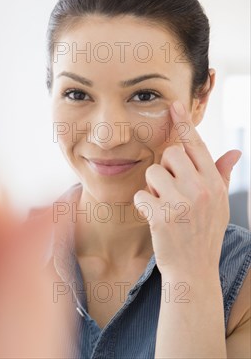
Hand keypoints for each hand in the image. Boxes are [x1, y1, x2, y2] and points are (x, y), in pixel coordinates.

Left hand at [134, 100, 241, 278]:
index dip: (183, 124)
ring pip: (152, 173)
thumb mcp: (219, 204)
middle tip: (171, 190)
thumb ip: (221, 175)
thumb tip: (234, 152)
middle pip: (170, 154)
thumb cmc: (204, 234)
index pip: (197, 145)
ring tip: (165, 206)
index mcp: (214, 183)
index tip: (173, 105)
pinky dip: (143, 205)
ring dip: (153, 188)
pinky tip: (155, 219)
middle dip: (165, 168)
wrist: (193, 270)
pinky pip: (140, 194)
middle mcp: (201, 189)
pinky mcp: (161, 216)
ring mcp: (181, 202)